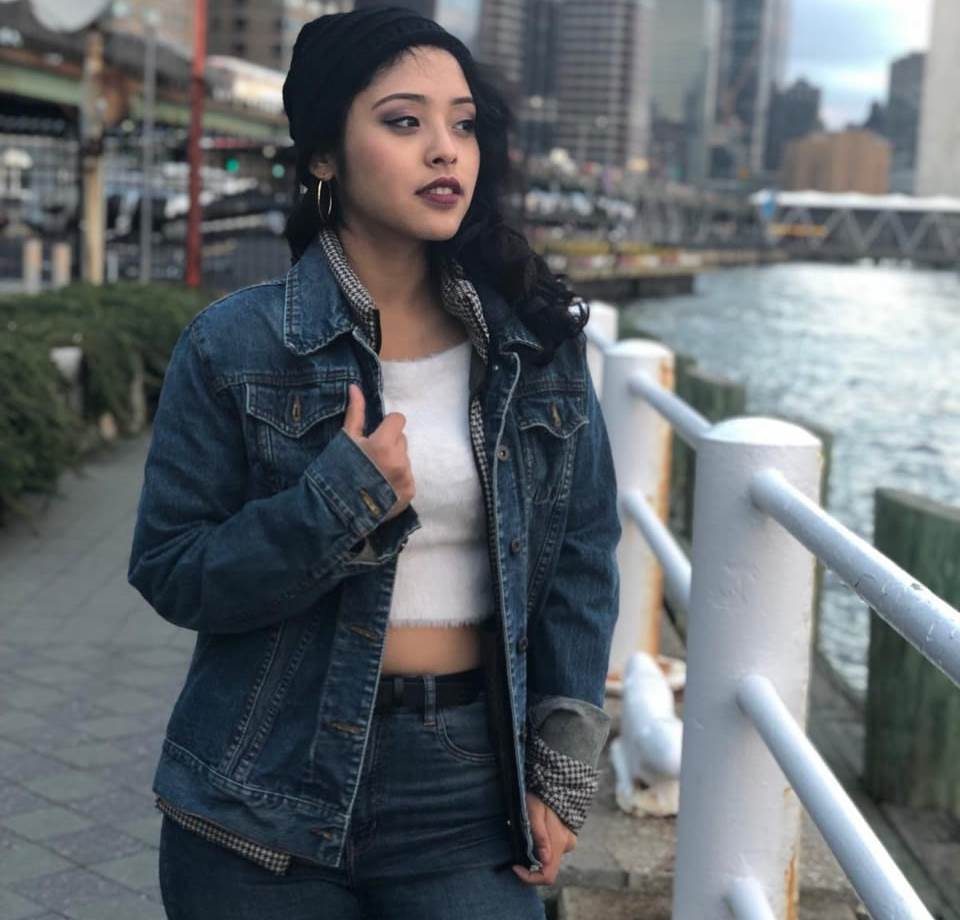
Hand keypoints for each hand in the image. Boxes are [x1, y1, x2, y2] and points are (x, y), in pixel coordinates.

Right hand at [342, 384, 414, 521]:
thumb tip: (356, 387)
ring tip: (374, 475)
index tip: (374, 436)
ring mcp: (406, 479)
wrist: (335, 510)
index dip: (386, 425)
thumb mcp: (345, 439)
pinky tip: (381, 487)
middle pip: (402, 440)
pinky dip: (397, 480)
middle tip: (370, 459)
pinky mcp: (410, 493)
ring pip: (405, 458)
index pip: (399, 420)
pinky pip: (407, 476)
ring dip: (394, 462)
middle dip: (389, 445)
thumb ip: (356, 413)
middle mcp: (400, 462)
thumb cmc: (336, 470)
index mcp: (385, 445)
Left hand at [512, 791, 576, 885]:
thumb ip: (539, 836)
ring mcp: (567, 841)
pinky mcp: (564, 836)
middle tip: (516, 846)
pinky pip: (551, 849)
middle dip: (530, 864)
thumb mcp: (534, 812)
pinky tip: (532, 832)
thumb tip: (544, 860)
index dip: (529, 878)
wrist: (555, 781)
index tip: (515, 866)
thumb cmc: (540, 796)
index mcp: (558, 843)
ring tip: (524, 834)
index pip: (547, 875)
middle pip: (546, 868)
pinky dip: (540, 846)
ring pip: (548, 858)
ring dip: (534, 853)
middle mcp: (566, 846)